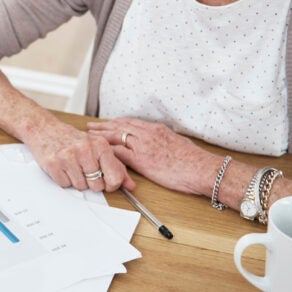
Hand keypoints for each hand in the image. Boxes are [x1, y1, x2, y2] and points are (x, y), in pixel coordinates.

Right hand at [25, 120, 133, 191]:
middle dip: (91, 182)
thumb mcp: (98, 148)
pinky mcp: (53, 164)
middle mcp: (85, 149)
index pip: (114, 178)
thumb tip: (131, 186)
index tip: (105, 180)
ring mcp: (68, 157)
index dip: (110, 184)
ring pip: (80, 186)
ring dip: (77, 180)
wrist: (45, 129)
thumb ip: (117, 166)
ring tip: (73, 166)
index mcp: (100, 145)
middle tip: (84, 169)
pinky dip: (64, 179)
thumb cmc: (73, 139)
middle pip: (97, 186)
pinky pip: (65, 184)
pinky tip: (63, 167)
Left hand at [88, 118, 215, 194]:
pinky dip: (107, 152)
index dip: (116, 123)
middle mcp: (148, 134)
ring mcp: (144, 145)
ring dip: (100, 137)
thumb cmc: (194, 161)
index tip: (106, 123)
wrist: (202, 169)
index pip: (131, 122)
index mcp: (157, 129)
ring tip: (88, 137)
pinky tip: (98, 153)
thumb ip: (165, 142)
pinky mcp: (141, 159)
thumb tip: (162, 145)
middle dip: (103, 126)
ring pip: (116, 136)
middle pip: (119, 126)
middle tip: (90, 126)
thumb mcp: (178, 144)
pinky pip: (119, 153)